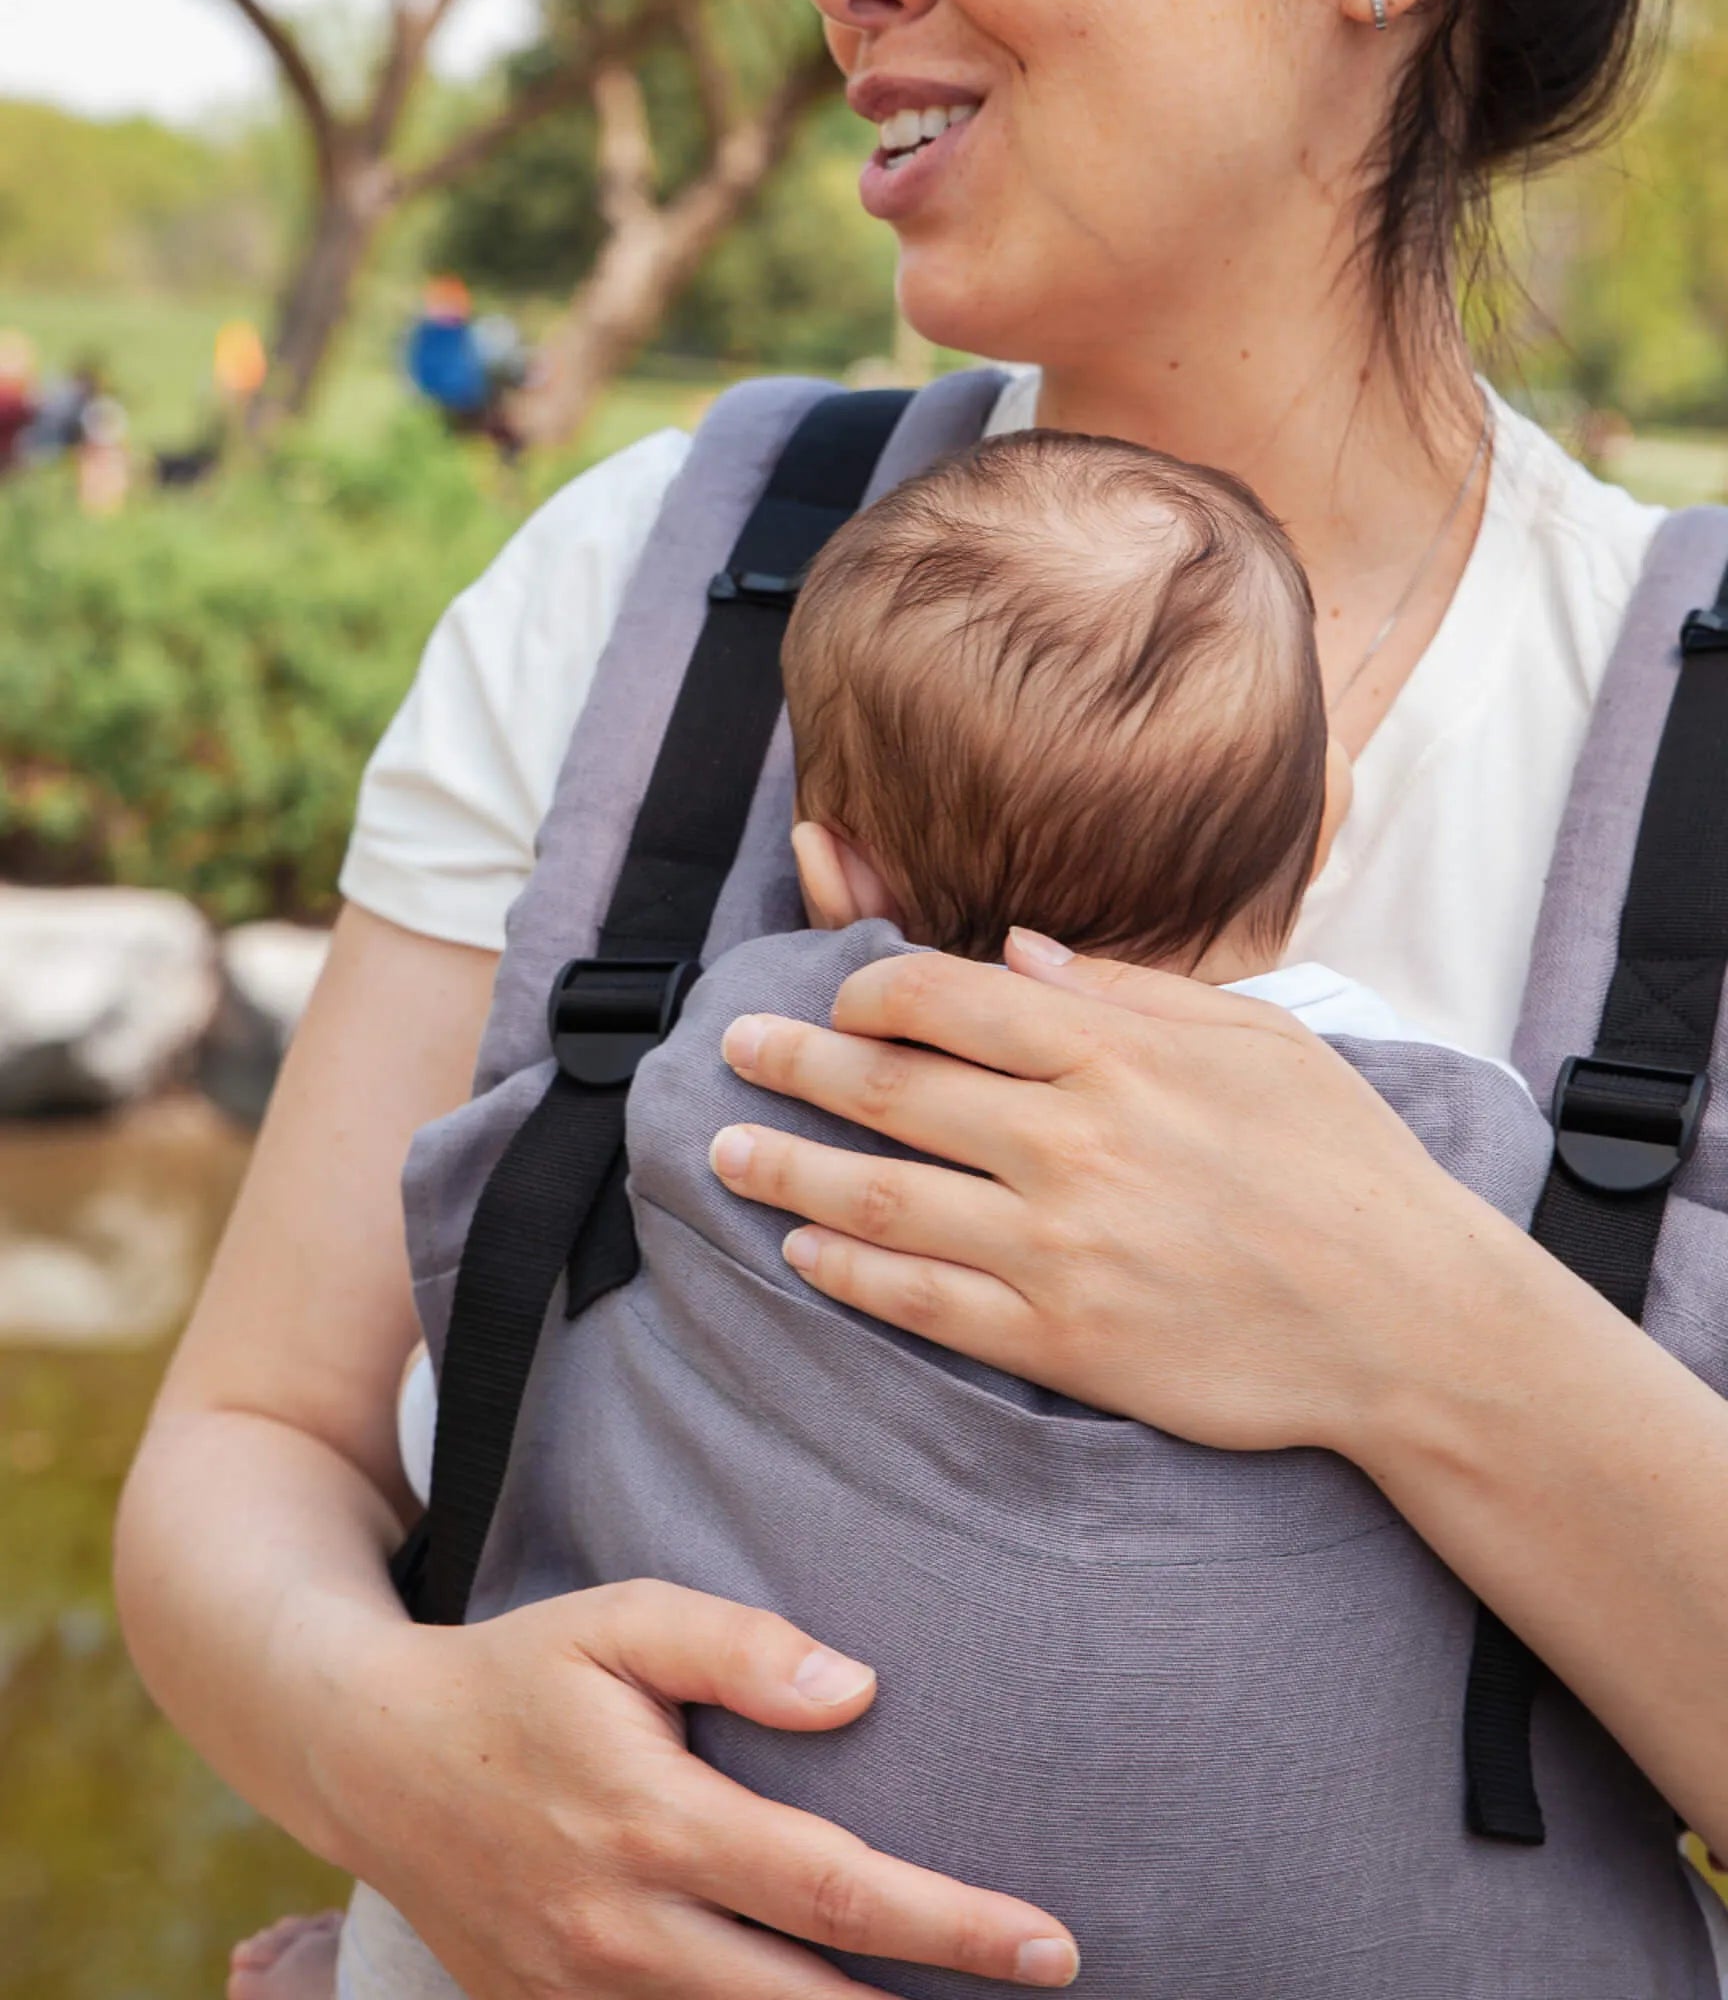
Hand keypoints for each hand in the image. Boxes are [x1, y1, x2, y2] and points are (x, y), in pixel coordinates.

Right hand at [325, 1577, 1080, 1997]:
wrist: (372, 1759)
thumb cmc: (520, 1674)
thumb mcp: (622, 1620)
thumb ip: (740, 1647)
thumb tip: (858, 1691)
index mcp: (653, 1823)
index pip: (834, 1891)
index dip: (953, 1926)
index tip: (1048, 1944)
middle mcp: (622, 1932)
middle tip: (1048, 1986)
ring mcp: (581, 1999)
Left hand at [710, 933, 1510, 1459]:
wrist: (1409, 1322)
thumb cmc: (1345, 1165)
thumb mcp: (1259, 1039)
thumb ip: (1124, 988)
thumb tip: (1014, 950)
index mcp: (1114, 1053)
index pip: (943, 999)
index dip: (866, 990)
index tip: (835, 995)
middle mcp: (1070, 1141)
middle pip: (889, 1090)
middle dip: (796, 1065)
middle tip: (734, 1053)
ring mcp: (1059, 1245)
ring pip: (883, 1196)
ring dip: (789, 1169)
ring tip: (725, 1153)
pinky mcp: (1062, 1339)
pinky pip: (923, 1300)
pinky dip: (850, 1271)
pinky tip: (802, 1250)